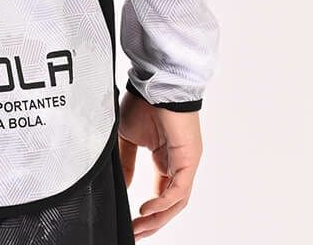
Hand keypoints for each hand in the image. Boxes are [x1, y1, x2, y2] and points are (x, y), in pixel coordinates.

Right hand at [117, 90, 202, 238]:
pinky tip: (147, 210)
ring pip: (175, 202)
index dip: (147, 212)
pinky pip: (178, 190)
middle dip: (152, 223)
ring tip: (139, 228)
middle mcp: (177, 164)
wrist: (154, 83)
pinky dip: (163, 203)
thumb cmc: (143, 101)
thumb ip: (126, 162)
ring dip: (158, 218)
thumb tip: (123, 186)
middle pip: (169, 204)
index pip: (160, 193)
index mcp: (164, 158)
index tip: (130, 222)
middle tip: (135, 233)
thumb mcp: (128, 137)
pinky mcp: (189, 160)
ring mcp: (186, 164)